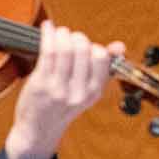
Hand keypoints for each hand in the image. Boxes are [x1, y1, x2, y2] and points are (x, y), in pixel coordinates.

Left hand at [5, 23, 120, 158]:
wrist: (39, 130)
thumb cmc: (63, 106)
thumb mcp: (87, 90)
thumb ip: (103, 67)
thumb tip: (120, 46)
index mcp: (94, 92)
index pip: (101, 58)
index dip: (92, 46)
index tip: (84, 46)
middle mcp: (79, 92)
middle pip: (84, 50)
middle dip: (77, 37)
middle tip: (69, 37)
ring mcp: (59, 89)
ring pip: (65, 49)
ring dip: (61, 34)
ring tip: (59, 32)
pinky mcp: (40, 84)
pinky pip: (47, 51)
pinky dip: (47, 35)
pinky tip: (47, 28)